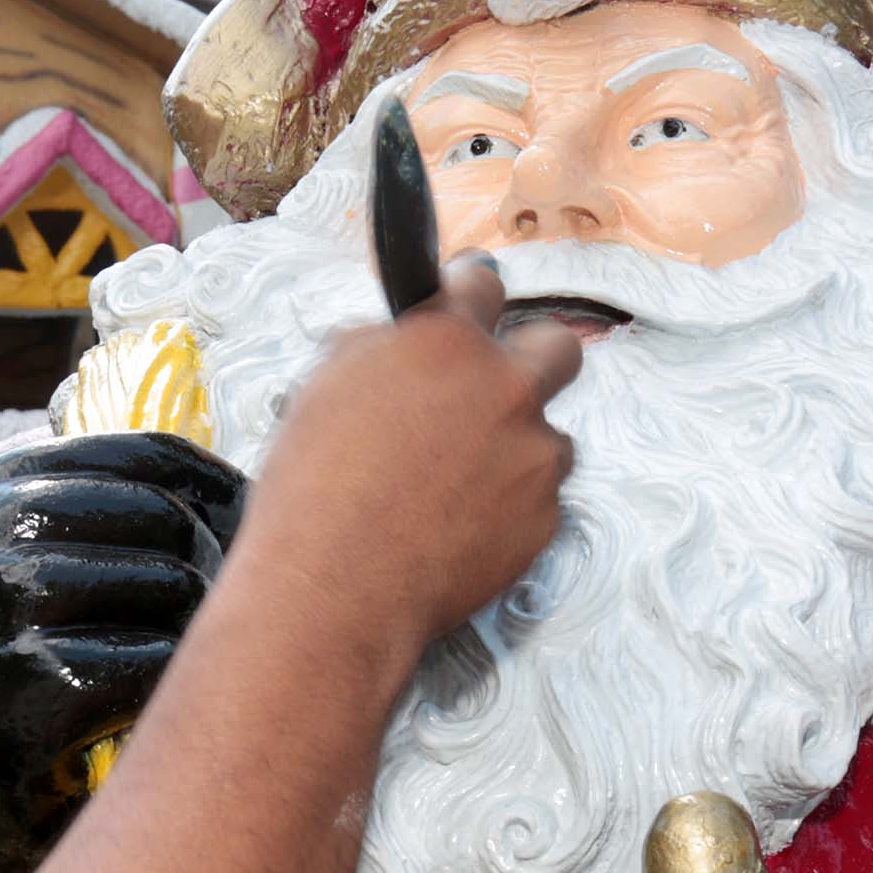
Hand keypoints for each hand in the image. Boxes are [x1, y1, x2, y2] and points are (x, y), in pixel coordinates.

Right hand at [0, 432, 244, 872]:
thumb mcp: (11, 545)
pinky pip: (155, 667)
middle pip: (172, 521)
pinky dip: (160, 695)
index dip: (217, 495)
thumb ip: (97, 497)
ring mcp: (12, 607)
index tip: (237, 538)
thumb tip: (242, 487)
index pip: (151, 456)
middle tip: (201, 626)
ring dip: (185, 639)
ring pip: (174, 588)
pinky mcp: (34, 690)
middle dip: (205, 574)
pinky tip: (130, 715)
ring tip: (152, 674)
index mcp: (2, 485)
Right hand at [231, 255, 577, 649]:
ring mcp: (534, 455)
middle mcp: (506, 388)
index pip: (484, 284)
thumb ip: (379, 348)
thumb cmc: (312, 489)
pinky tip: (459, 530)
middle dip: (532, 362)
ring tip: (459, 489)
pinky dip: (509, 511)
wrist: (334, 588)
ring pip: (552, 438)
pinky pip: (540, 502)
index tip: (466, 315)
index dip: (471, 300)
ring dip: (518, 452)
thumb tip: (397, 341)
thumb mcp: (323, 387)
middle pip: (559, 347)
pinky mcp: (546, 519)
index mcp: (446, 342)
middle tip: (494, 395)